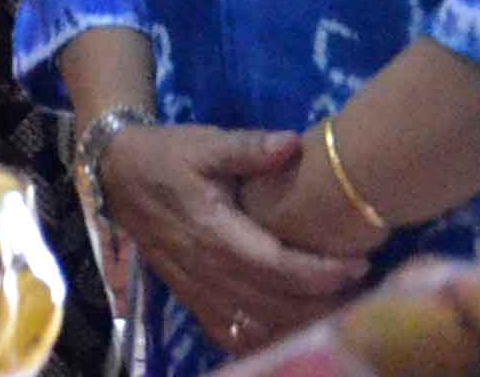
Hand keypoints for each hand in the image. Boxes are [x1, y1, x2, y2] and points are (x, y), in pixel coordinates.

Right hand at [99, 123, 366, 353]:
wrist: (116, 174)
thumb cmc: (167, 156)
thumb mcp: (204, 142)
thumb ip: (248, 148)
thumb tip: (292, 144)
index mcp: (211, 232)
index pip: (276, 265)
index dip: (320, 271)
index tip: (359, 264)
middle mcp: (205, 269)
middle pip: (274, 304)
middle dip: (323, 302)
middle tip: (363, 288)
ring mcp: (196, 289)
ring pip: (257, 325)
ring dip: (300, 323)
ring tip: (339, 307)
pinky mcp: (191, 298)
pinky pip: (232, 334)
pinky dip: (266, 338)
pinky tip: (292, 328)